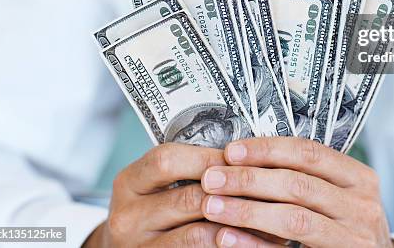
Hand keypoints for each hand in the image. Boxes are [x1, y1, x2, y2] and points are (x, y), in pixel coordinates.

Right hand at [83, 143, 278, 246]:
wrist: (129, 247)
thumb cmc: (157, 205)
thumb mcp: (158, 182)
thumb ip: (187, 167)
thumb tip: (242, 154)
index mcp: (129, 182)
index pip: (166, 160)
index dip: (206, 157)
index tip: (238, 157)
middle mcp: (127, 216)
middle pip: (187, 197)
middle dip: (230, 191)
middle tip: (264, 186)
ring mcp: (138, 246)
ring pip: (197, 231)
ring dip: (236, 221)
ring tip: (266, 213)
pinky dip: (228, 243)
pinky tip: (248, 238)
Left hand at [199, 137, 391, 247]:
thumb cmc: (346, 226)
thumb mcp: (339, 195)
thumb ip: (307, 177)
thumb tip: (245, 157)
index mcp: (360, 178)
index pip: (309, 152)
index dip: (267, 149)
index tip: (231, 151)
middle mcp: (362, 206)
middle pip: (298, 184)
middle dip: (249, 179)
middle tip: (212, 178)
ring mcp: (355, 238)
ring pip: (293, 218)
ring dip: (247, 210)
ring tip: (212, 206)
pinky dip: (254, 244)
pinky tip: (227, 237)